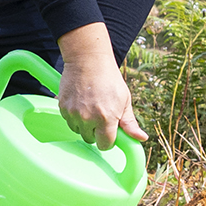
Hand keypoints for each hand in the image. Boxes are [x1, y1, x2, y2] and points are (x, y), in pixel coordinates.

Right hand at [56, 23, 145, 150]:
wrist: (88, 60)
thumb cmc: (110, 79)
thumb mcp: (125, 100)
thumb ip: (130, 123)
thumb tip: (142, 139)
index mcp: (107, 118)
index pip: (105, 145)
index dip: (109, 140)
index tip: (110, 133)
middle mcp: (88, 119)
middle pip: (90, 139)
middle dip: (96, 132)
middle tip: (101, 116)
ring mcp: (73, 114)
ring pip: (78, 131)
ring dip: (84, 125)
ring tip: (91, 107)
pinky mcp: (62, 107)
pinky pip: (69, 121)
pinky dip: (74, 116)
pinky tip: (81, 102)